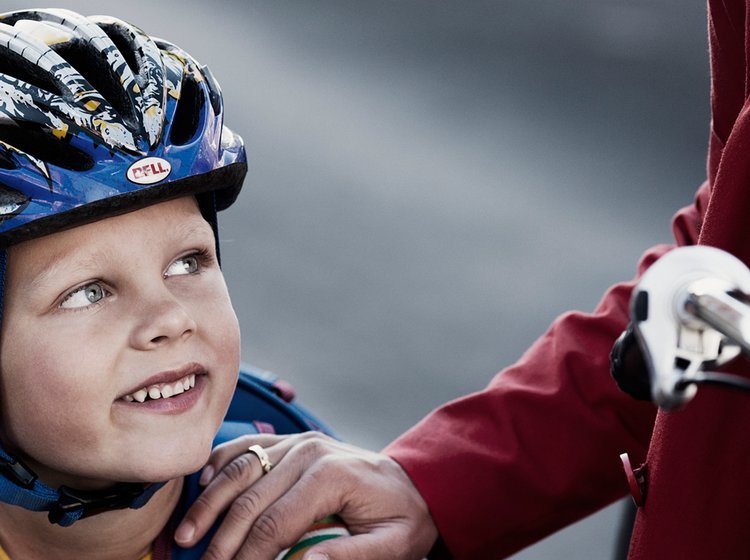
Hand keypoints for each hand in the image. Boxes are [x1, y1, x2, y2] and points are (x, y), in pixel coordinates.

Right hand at [174, 432, 438, 558]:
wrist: (412, 483)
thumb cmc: (401, 517)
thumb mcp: (393, 545)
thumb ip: (351, 557)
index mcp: (331, 475)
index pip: (275, 522)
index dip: (247, 555)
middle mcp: (310, 451)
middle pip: (250, 497)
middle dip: (220, 536)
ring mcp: (299, 441)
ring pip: (241, 467)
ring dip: (209, 501)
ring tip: (185, 533)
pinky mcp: (292, 440)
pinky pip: (249, 446)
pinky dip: (222, 462)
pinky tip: (203, 482)